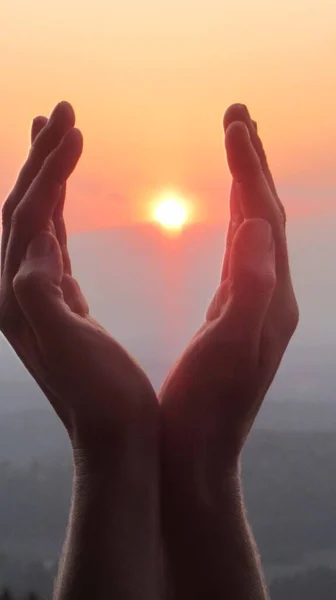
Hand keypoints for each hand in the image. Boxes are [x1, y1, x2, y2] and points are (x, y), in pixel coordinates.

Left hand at [0, 102, 158, 457]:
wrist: (115, 441)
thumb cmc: (101, 399)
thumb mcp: (71, 345)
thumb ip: (42, 290)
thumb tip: (39, 239)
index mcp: (18, 297)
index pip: (28, 215)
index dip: (49, 168)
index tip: (73, 125)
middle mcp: (17, 292)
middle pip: (22, 209)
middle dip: (42, 158)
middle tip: (61, 110)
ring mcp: (36, 296)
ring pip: (35, 222)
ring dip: (46, 177)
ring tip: (60, 136)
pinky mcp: (59, 303)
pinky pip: (51, 245)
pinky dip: (57, 212)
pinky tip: (61, 197)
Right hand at [160, 102, 298, 476]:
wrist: (200, 456)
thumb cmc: (207, 411)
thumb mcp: (229, 350)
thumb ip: (249, 287)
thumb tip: (256, 222)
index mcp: (271, 300)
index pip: (265, 219)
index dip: (250, 169)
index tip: (235, 123)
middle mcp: (272, 297)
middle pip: (268, 216)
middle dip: (253, 164)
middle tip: (239, 116)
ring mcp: (258, 306)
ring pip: (258, 232)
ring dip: (248, 186)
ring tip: (237, 147)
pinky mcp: (239, 316)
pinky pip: (244, 255)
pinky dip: (238, 220)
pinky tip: (232, 210)